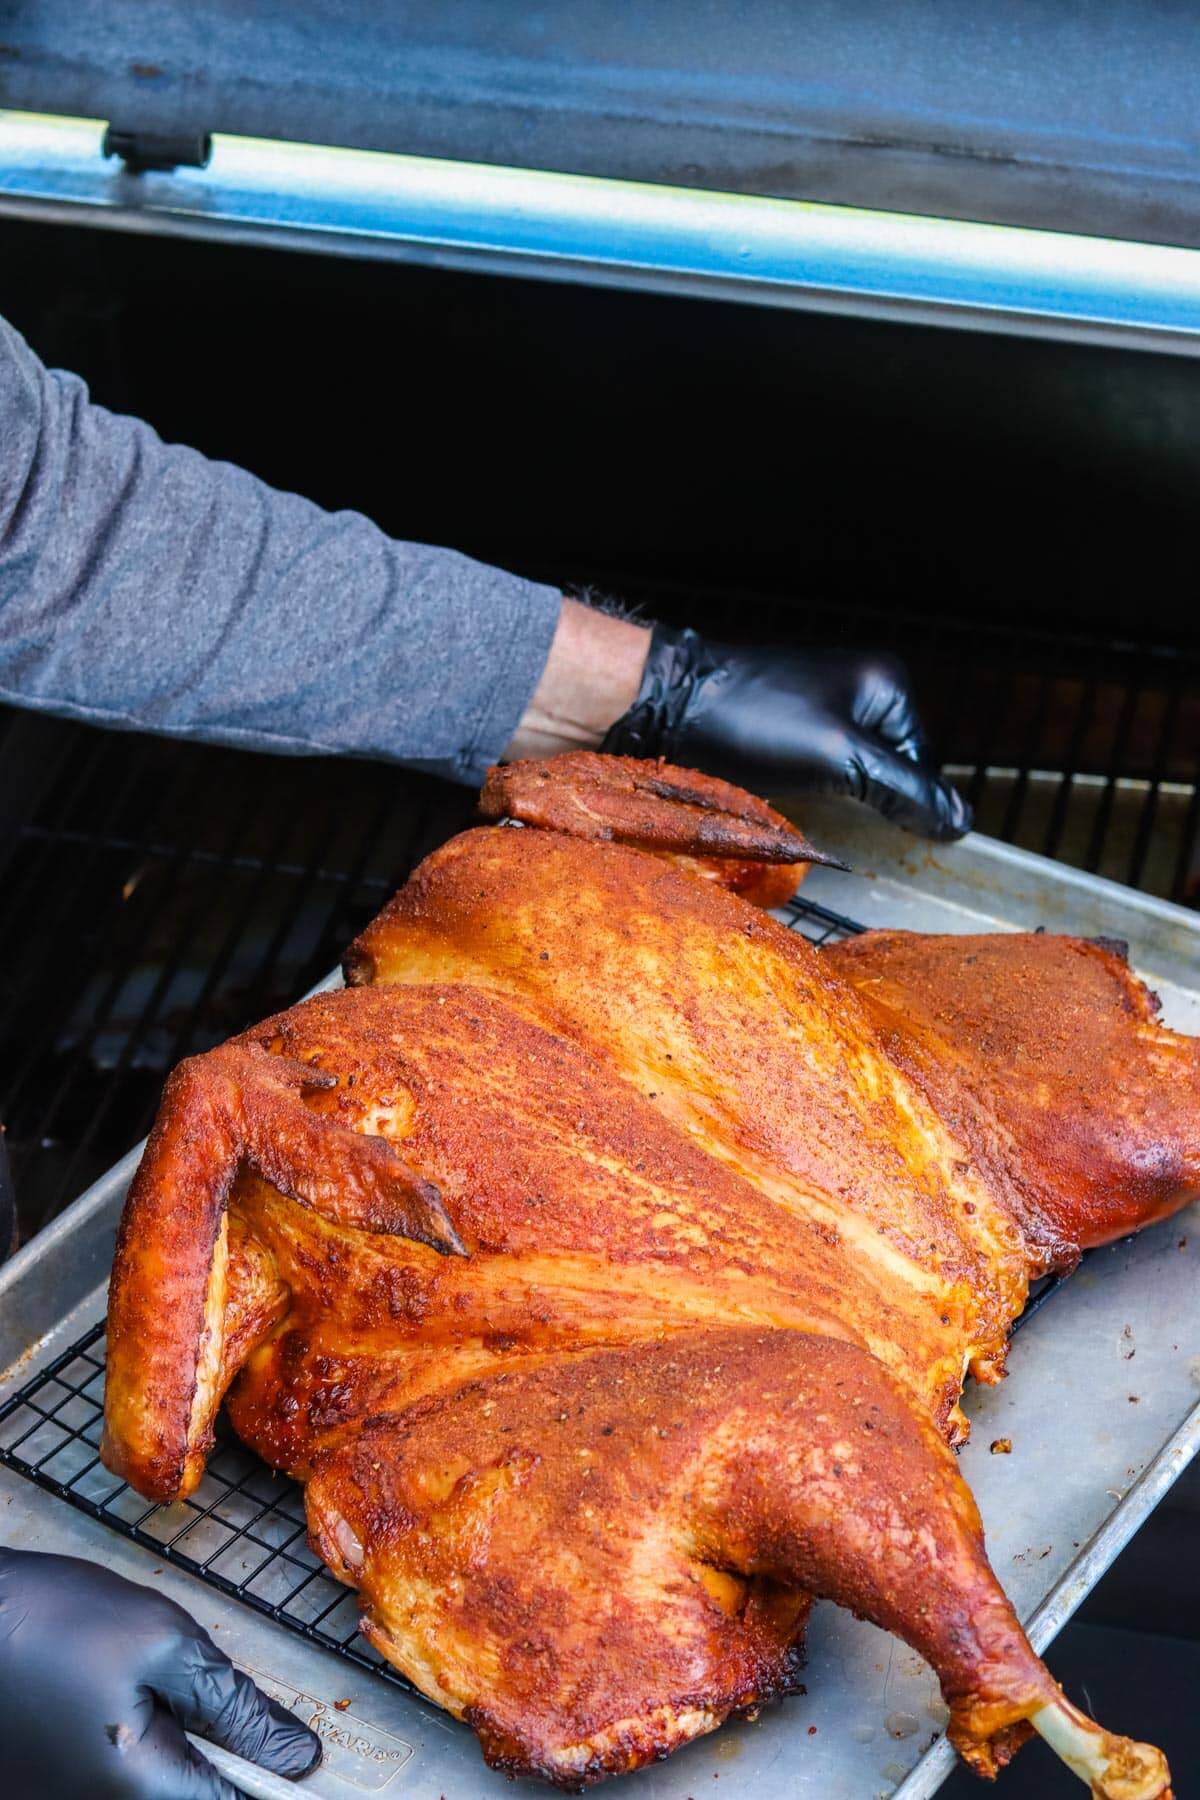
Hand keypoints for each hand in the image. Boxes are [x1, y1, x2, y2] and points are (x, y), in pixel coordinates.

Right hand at [0, 1549, 320, 1797]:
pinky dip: (141, 1739)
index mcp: (138, 1789)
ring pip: (159, 1781)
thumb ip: (233, 1705)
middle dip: (223, 1753)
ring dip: (179, 1743)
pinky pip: (121, 1774)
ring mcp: (67, 1797)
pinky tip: (118, 1691)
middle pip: (194, 1794)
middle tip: (209, 1690)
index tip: (299, 1751)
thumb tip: (294, 1754)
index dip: (273, 1780)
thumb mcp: (163, 1644)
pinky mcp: (47, 1784)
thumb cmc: (53, 1619)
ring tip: (148, 1681)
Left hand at [602, 626, 969, 840]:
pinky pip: (822, 771)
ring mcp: (824, 707)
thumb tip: (962, 823)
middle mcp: (862, 689)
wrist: (668, 706)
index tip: (878, 836)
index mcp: (887, 684)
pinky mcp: (792, 727)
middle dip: (867, 804)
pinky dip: (812, 794)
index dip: (903, 807)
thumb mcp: (841, 759)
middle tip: (830, 816)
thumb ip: (905, 792)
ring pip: (854, 777)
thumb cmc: (754, 722)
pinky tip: (790, 800)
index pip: (923, 767)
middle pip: (891, 773)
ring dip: (836, 803)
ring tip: (804, 806)